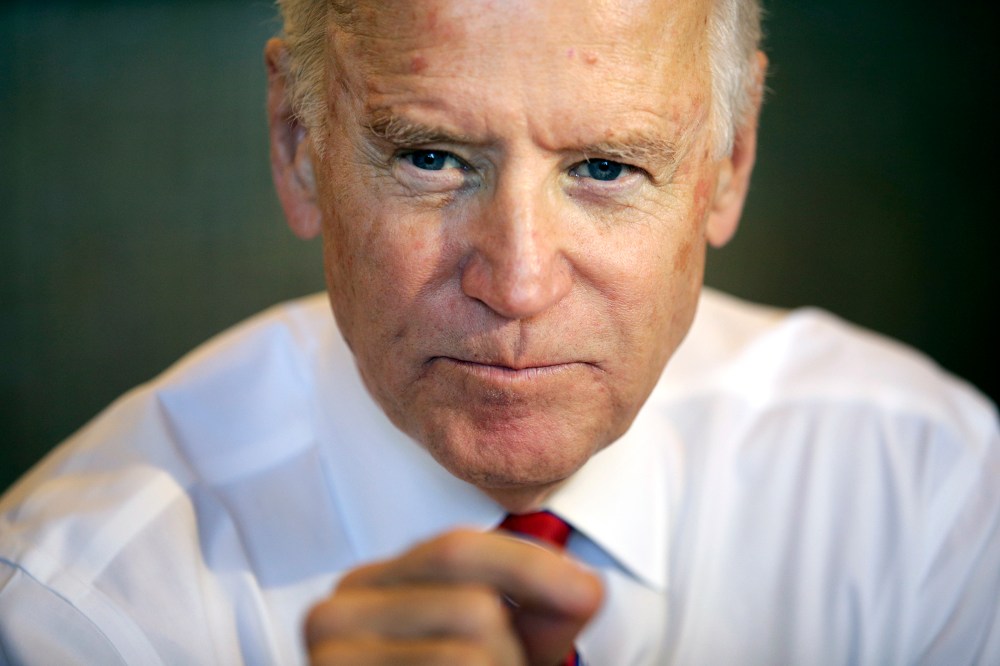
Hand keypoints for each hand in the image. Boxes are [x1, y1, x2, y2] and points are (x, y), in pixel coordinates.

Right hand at [305, 529, 603, 664]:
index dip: (532, 567)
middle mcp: (337, 614)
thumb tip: (585, 590)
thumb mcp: (491, 650)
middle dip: (513, 648)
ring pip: (468, 655)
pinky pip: (456, 665)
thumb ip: (535, 615)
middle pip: (471, 605)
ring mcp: (331, 659)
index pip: (457, 547)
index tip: (586, 590)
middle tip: (505, 664)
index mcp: (372, 586)